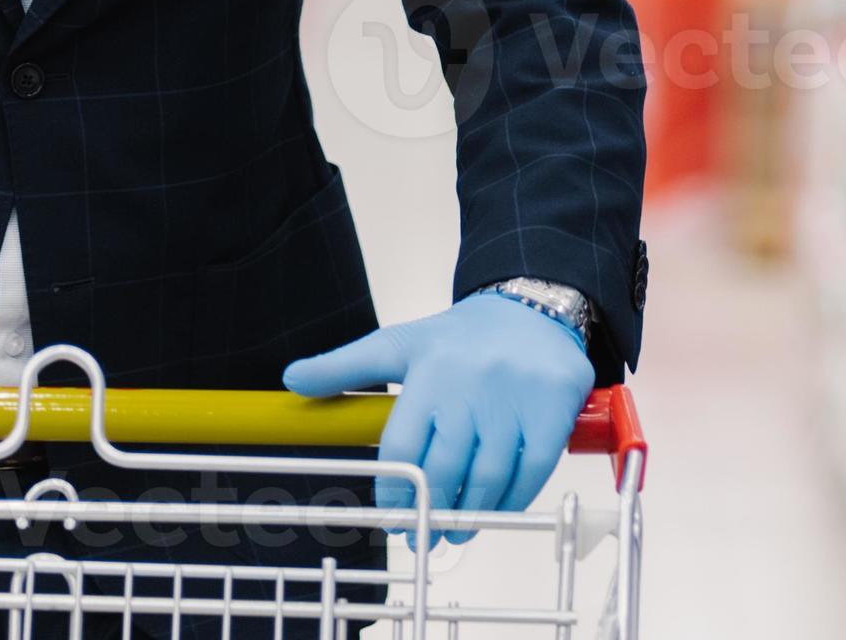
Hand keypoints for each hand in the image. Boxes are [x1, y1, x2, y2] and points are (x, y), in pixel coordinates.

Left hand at [283, 291, 593, 540]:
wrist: (533, 307)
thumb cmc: (462, 337)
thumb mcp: (400, 343)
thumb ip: (345, 366)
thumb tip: (292, 380)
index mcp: (430, 370)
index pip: (403, 447)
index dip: (393, 492)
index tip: (391, 517)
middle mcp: (471, 384)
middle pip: (446, 468)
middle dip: (430, 512)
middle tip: (420, 537)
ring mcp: (516, 398)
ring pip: (489, 476)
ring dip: (470, 515)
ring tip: (454, 533)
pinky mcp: (553, 409)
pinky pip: (532, 470)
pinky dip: (513, 501)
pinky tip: (496, 512)